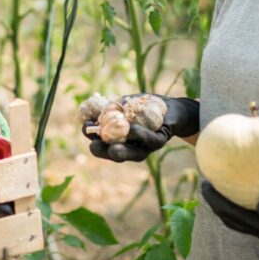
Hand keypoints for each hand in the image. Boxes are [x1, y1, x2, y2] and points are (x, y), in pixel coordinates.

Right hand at [83, 95, 198, 162]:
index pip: (101, 144)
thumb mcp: (123, 104)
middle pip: (114, 155)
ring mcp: (147, 147)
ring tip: (112, 145)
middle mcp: (132, 148)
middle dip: (102, 151)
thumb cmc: (144, 106)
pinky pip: (150, 141)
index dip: (92, 137)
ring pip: (133, 154)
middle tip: (94, 145)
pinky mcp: (160, 141)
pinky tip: (132, 128)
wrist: (172, 108)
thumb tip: (87, 109)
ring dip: (121, 151)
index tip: (86, 127)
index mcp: (119, 140)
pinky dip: (140, 135)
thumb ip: (108, 109)